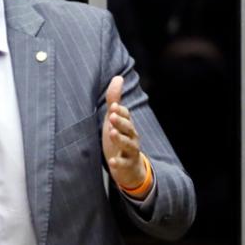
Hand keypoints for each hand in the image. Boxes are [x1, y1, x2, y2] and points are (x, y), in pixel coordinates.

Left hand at [102, 75, 148, 191]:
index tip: (113, 106)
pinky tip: (112, 162)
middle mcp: (132, 137)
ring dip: (120, 139)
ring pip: (128, 144)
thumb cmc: (120, 139)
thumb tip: (118, 77)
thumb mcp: (115, 119)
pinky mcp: (127, 165)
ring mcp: (130, 151)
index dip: (120, 111)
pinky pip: (124, 164)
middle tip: (111, 116)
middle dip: (121, 122)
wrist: (130, 168)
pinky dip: (119, 162)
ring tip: (112, 133)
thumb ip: (114, 100)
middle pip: (128, 128)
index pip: (126, 116)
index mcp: (128, 125)